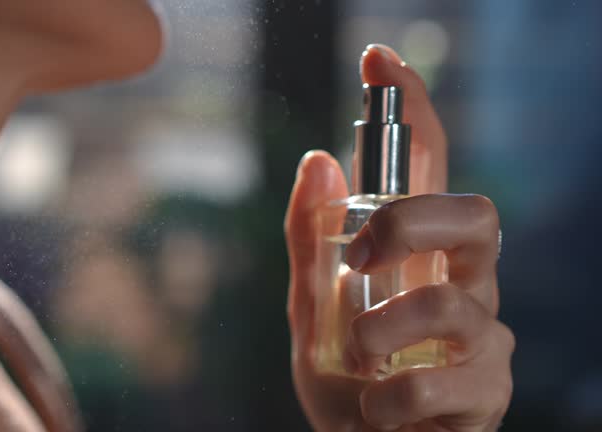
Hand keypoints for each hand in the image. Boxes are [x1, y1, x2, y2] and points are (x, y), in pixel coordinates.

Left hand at [285, 44, 513, 431]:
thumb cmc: (345, 382)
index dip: (412, 108)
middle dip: (410, 221)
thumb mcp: (311, 309)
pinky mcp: (489, 392)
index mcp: (417, 256)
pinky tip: (377, 411)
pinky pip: (444, 379)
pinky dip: (391, 397)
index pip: (428, 167)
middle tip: (355, 256)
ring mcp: (484, 337)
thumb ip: (309, 242)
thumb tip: (317, 158)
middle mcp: (463, 283)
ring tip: (357, 364)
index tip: (377, 57)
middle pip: (476, 213)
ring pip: (453, 301)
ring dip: (382, 331)